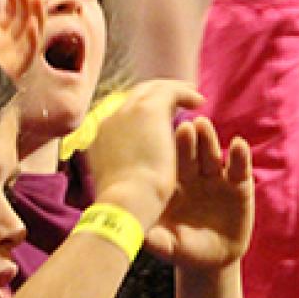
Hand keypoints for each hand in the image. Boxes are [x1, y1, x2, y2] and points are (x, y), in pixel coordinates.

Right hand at [86, 80, 205, 226]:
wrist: (125, 202)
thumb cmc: (121, 207)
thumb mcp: (116, 187)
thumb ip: (120, 172)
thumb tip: (125, 174)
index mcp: (98, 137)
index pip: (120, 115)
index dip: (139, 113)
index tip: (157, 117)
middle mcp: (109, 119)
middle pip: (133, 97)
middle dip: (156, 94)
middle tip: (177, 97)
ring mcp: (127, 111)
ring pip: (150, 90)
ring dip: (171, 91)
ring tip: (192, 96)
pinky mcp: (149, 110)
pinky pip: (169, 92)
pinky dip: (185, 94)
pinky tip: (200, 102)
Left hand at [144, 118, 254, 270]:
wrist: (212, 261)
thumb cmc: (183, 250)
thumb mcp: (167, 246)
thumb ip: (156, 240)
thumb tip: (141, 236)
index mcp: (171, 185)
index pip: (170, 163)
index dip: (168, 152)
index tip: (165, 137)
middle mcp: (193, 177)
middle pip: (191, 153)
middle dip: (190, 139)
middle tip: (187, 125)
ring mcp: (216, 179)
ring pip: (212, 155)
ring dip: (209, 140)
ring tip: (204, 126)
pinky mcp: (239, 186)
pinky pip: (238, 168)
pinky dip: (239, 156)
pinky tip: (238, 144)